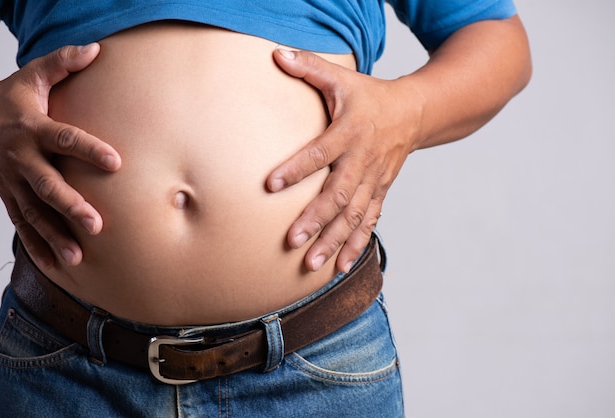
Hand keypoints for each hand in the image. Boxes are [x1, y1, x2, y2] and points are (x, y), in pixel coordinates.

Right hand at [0, 44, 120, 268]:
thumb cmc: (10, 99)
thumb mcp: (32, 77)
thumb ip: (62, 63)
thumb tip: (96, 49)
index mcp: (30, 128)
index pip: (63, 138)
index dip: (88, 148)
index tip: (116, 161)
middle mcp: (19, 158)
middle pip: (45, 184)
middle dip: (70, 205)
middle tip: (96, 223)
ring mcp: (10, 181)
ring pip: (32, 212)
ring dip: (54, 235)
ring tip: (78, 257)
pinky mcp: (7, 196)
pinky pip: (20, 224)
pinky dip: (35, 245)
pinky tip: (56, 264)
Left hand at [268, 48, 417, 272]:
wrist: (415, 113)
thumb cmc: (372, 97)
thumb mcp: (344, 78)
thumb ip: (310, 67)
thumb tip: (276, 53)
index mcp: (350, 132)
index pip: (320, 152)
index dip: (297, 168)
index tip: (270, 185)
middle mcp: (363, 160)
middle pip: (340, 193)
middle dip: (317, 218)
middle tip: (293, 240)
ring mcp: (374, 180)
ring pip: (355, 215)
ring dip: (335, 240)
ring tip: (313, 263)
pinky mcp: (380, 192)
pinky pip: (369, 221)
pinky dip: (356, 244)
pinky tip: (340, 265)